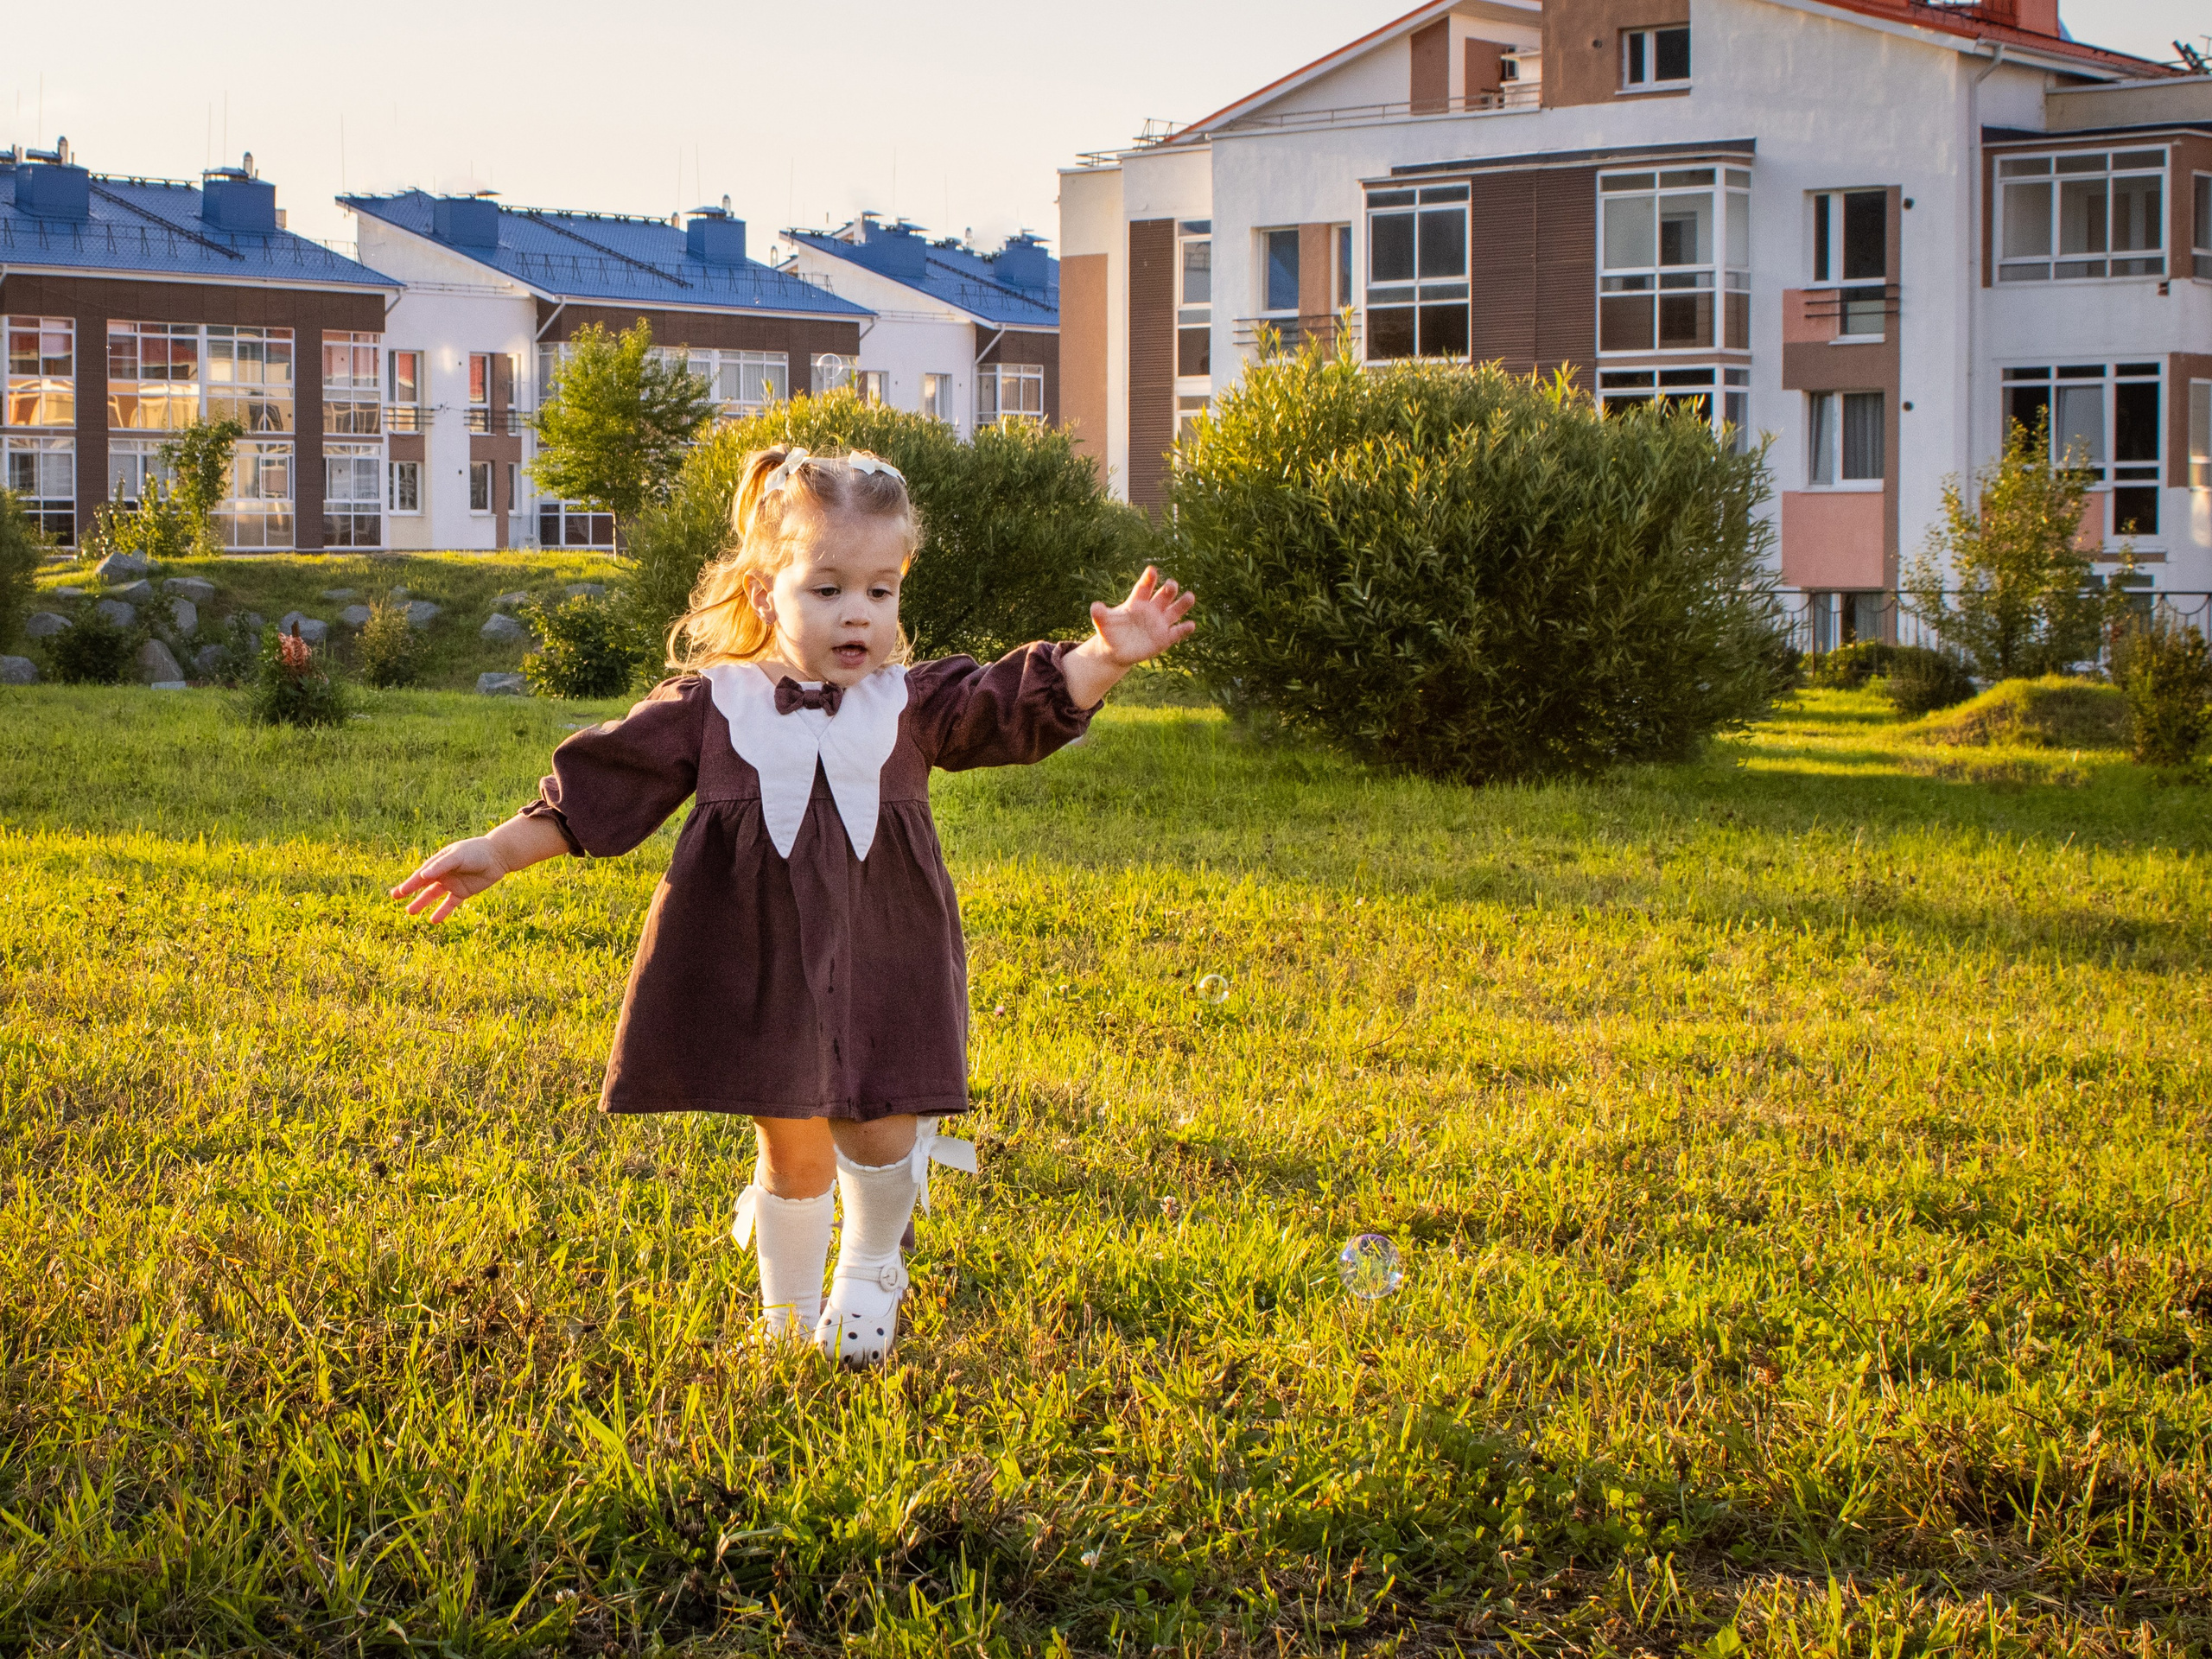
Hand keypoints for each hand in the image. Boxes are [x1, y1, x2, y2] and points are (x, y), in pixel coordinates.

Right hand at [390, 836, 509, 922]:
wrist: (498, 857)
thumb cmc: (476, 852)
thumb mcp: (457, 856)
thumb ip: (441, 865)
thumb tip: (423, 875)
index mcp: (439, 862)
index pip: (421, 874)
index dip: (410, 883)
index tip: (400, 892)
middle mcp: (443, 873)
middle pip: (423, 884)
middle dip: (409, 891)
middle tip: (395, 898)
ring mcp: (452, 883)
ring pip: (433, 895)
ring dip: (422, 903)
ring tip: (410, 912)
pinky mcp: (462, 892)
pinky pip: (450, 904)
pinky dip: (442, 912)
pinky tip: (433, 921)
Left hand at [1088, 567, 1196, 667]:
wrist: (1116, 650)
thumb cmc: (1110, 632)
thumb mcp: (1102, 623)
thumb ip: (1100, 614)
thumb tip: (1094, 606)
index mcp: (1137, 602)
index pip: (1144, 588)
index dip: (1148, 579)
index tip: (1152, 570)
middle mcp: (1152, 609)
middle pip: (1163, 596)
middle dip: (1168, 590)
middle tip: (1171, 585)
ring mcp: (1160, 623)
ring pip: (1175, 611)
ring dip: (1183, 604)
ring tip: (1190, 597)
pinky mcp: (1165, 638)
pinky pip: (1177, 632)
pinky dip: (1184, 629)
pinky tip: (1190, 625)